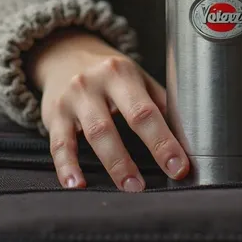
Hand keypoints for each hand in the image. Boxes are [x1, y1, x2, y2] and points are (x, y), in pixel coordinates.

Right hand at [31, 31, 189, 190]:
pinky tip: (76, 184)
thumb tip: (188, 134)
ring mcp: (72, 99)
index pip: (146, 111)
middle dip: (132, 158)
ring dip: (111, 164)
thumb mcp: (136, 77)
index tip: (178, 167)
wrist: (65, 53)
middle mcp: (94, 83)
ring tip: (127, 188)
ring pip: (92, 135)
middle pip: (114, 124)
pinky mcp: (53, 115)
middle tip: (147, 186)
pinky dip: (67, 167)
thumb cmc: (110, 72)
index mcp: (122, 73)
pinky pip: (59, 145)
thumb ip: (159, 102)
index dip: (163, 141)